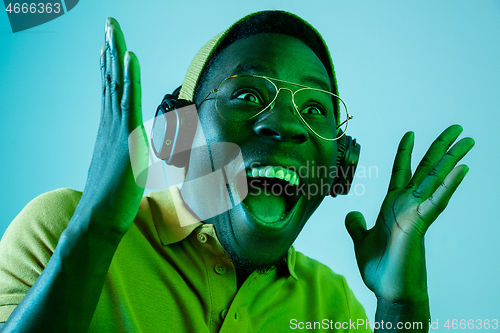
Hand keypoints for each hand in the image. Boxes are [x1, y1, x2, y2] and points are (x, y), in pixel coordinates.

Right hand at [78, 18, 147, 239]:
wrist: (101, 217)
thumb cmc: (113, 198)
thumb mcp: (125, 171)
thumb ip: (130, 156)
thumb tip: (137, 152)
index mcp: (112, 129)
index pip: (112, 91)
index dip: (112, 67)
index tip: (109, 46)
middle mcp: (110, 123)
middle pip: (111, 79)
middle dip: (111, 50)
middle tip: (109, 25)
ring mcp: (115, 127)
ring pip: (116, 82)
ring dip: (116, 52)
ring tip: (112, 28)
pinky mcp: (125, 135)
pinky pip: (127, 99)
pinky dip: (128, 76)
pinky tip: (128, 56)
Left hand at [345, 125, 473, 302]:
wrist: (388, 290)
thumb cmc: (379, 266)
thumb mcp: (361, 239)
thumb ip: (356, 225)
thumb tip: (352, 213)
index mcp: (393, 204)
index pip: (401, 171)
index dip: (405, 152)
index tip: (409, 133)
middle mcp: (407, 204)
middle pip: (426, 169)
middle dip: (439, 147)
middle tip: (456, 129)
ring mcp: (415, 212)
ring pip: (435, 179)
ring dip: (451, 160)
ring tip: (467, 141)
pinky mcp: (420, 224)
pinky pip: (436, 201)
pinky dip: (448, 185)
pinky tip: (461, 169)